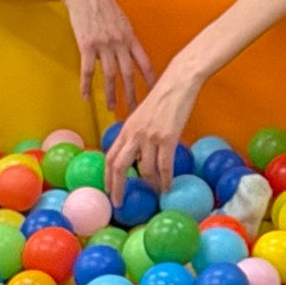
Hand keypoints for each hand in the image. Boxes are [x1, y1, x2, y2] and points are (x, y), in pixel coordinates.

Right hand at [61, 0, 156, 116]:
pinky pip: (88, 70)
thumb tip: (131, 54)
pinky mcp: (87, 45)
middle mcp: (120, 43)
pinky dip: (87, 85)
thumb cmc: (103, 5)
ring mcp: (103, 45)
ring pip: (110, 76)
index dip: (151, 80)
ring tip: (112, 109)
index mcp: (130, 37)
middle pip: (129, 74)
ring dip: (111, 95)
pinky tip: (86, 97)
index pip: (145, 63)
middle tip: (135, 112)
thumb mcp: (121, 20)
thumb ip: (126, 38)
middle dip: (133, 95)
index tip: (156, 94)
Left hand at [104, 67, 202, 200]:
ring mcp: (150, 136)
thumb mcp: (142, 116)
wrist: (178, 82)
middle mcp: (134, 134)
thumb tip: (138, 158)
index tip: (108, 190)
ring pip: (146, 169)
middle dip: (117, 188)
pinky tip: (167, 187)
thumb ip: (137, 135)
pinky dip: (165, 180)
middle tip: (119, 203)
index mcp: (126, 128)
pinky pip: (164, 166)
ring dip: (150, 184)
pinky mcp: (167, 137)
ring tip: (155, 192)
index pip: (110, 157)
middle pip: (118, 166)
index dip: (107, 177)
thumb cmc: (163, 97)